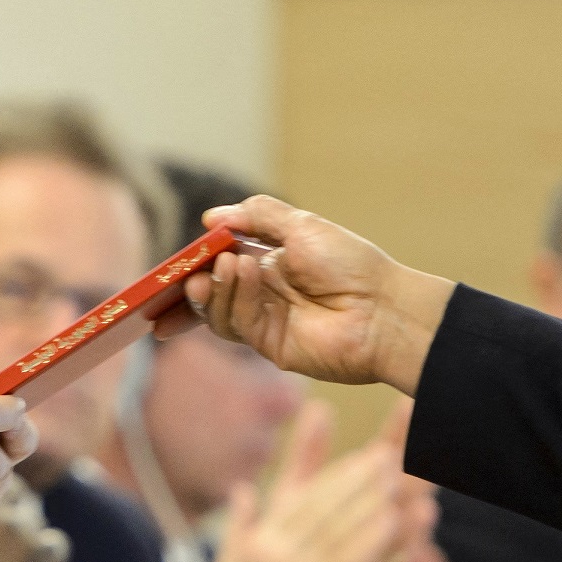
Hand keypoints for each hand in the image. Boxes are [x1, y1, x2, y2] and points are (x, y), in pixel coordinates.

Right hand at [171, 403, 404, 561]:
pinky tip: (391, 519)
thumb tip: (241, 489)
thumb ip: (240, 525)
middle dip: (356, 478)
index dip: (334, 474)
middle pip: (324, 506)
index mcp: (260, 542)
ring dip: (369, 500)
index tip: (360, 455)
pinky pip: (351, 561)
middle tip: (386, 456)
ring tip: (395, 478)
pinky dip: (372, 537)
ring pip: (340, 527)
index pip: (302, 498)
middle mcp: (276, 553)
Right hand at [182, 195, 455, 392]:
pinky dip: (235, 297)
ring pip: (217, 309)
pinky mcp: (269, 345)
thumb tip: (212, 218)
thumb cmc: (351, 264)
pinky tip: (245, 274)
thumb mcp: (302, 226)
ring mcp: (265, 320)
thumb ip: (257, 216)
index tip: (179, 256)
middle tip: (181, 271)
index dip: (196, 262)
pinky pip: (236, 323)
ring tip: (223, 266)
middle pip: (211, 291)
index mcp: (271, 262)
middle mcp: (264, 293)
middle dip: (190, 282)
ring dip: (214, 286)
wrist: (383, 309)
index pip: (220, 263)